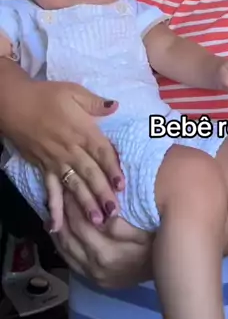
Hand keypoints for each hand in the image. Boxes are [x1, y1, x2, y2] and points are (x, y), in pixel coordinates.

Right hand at [4, 78, 123, 221]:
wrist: (14, 104)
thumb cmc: (46, 96)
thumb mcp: (74, 91)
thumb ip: (95, 103)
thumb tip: (116, 106)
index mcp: (82, 131)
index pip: (102, 152)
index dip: (113, 169)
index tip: (123, 185)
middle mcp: (71, 150)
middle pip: (90, 174)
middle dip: (103, 194)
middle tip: (115, 213)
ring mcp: (56, 162)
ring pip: (74, 186)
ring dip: (85, 204)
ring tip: (97, 222)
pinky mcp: (43, 168)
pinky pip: (50, 190)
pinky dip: (53, 208)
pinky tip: (56, 226)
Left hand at [53, 193, 153, 288]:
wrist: (165, 270)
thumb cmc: (156, 243)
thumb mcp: (142, 231)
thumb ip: (119, 224)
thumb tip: (99, 210)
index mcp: (108, 252)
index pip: (82, 223)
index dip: (75, 203)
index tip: (72, 185)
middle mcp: (96, 265)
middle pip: (72, 233)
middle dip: (65, 210)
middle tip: (62, 190)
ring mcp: (92, 274)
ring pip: (65, 246)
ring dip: (59, 225)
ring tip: (55, 207)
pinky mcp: (91, 278)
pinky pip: (68, 258)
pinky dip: (60, 242)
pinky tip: (57, 228)